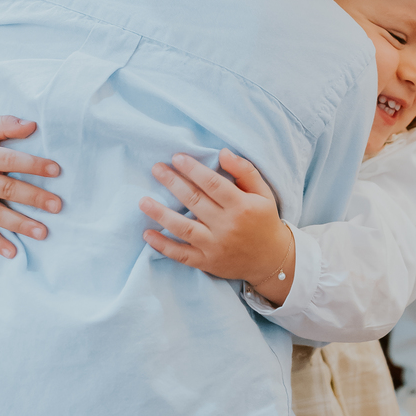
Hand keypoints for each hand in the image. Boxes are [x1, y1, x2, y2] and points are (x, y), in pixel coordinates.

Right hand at [0, 117, 61, 258]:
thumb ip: (4, 124)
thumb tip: (33, 125)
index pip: (9, 160)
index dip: (33, 165)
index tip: (56, 171)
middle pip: (6, 189)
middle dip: (34, 198)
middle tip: (58, 205)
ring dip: (20, 224)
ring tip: (43, 232)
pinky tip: (12, 252)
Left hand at [140, 150, 289, 298]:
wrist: (272, 260)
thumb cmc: (264, 221)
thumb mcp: (263, 193)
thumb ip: (245, 171)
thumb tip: (223, 152)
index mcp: (241, 206)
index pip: (213, 184)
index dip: (193, 169)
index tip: (177, 158)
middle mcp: (227, 226)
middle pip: (195, 201)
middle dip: (173, 183)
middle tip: (156, 169)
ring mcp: (215, 246)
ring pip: (184, 228)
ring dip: (161, 214)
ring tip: (143, 201)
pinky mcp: (207, 262)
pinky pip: (182, 254)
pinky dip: (163, 246)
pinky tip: (147, 234)